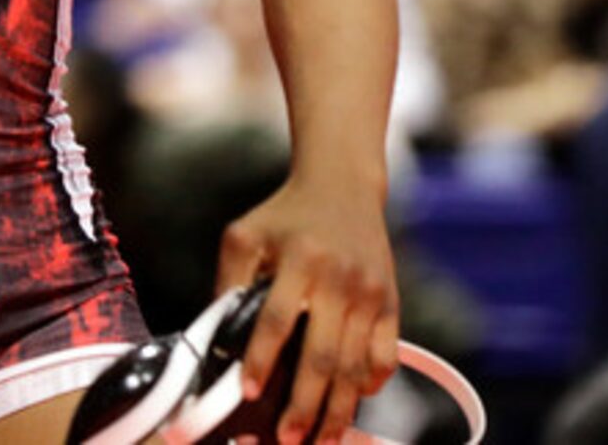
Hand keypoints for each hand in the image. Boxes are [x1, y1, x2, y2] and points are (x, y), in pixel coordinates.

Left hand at [219, 173, 399, 444]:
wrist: (342, 187)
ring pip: (355, 366)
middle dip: (305, 405)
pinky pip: (385, 357)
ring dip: (338, 409)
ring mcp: (370, 294)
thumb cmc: (284, 215)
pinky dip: (370, 385)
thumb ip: (228, 282)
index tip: (249, 392)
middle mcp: (339, 279)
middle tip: (288, 438)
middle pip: (323, 355)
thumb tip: (216, 337)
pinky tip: (351, 402)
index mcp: (299, 259)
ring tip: (320, 439)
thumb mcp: (244, 235)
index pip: (277, 319)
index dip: (263, 358)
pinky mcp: (391, 304)